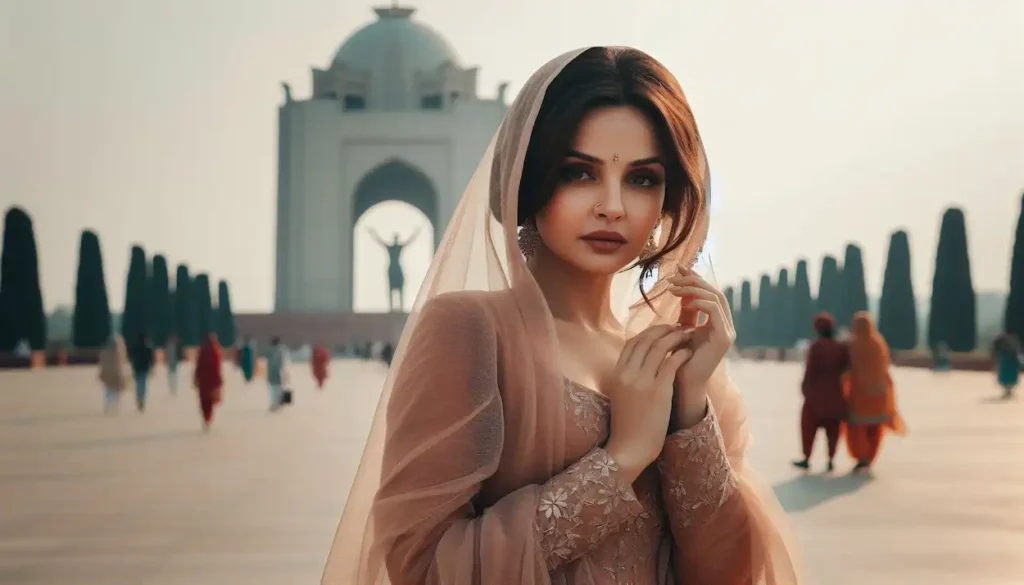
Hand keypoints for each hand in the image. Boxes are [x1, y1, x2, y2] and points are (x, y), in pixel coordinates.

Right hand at [603, 324, 693, 483]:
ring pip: (659, 347)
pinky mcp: (658, 391)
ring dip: (675, 337)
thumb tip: (642, 366)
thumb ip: (629, 378)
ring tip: (687, 335)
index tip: (662, 330)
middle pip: (645, 340)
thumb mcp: (621, 396)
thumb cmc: (627, 425)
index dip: (648, 332)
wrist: (629, 448)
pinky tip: (689, 352)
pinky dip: (681, 353)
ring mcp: (642, 381)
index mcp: (617, 373)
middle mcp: (627, 373)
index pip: (632, 343)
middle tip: (678, 327)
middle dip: (664, 329)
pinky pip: (671, 362)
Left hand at [668, 268, 735, 428]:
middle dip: (695, 280)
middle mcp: (726, 324)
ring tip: (675, 288)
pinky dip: (700, 303)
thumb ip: (685, 310)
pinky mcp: (724, 338)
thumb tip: (678, 286)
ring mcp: (727, 331)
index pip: (711, 292)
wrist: (683, 383)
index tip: (679, 269)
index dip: (696, 278)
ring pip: (716, 298)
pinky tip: (685, 302)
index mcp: (718, 321)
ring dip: (694, 289)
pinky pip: (715, 312)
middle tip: (675, 276)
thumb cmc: (679, 358)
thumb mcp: (682, 328)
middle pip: (715, 291)